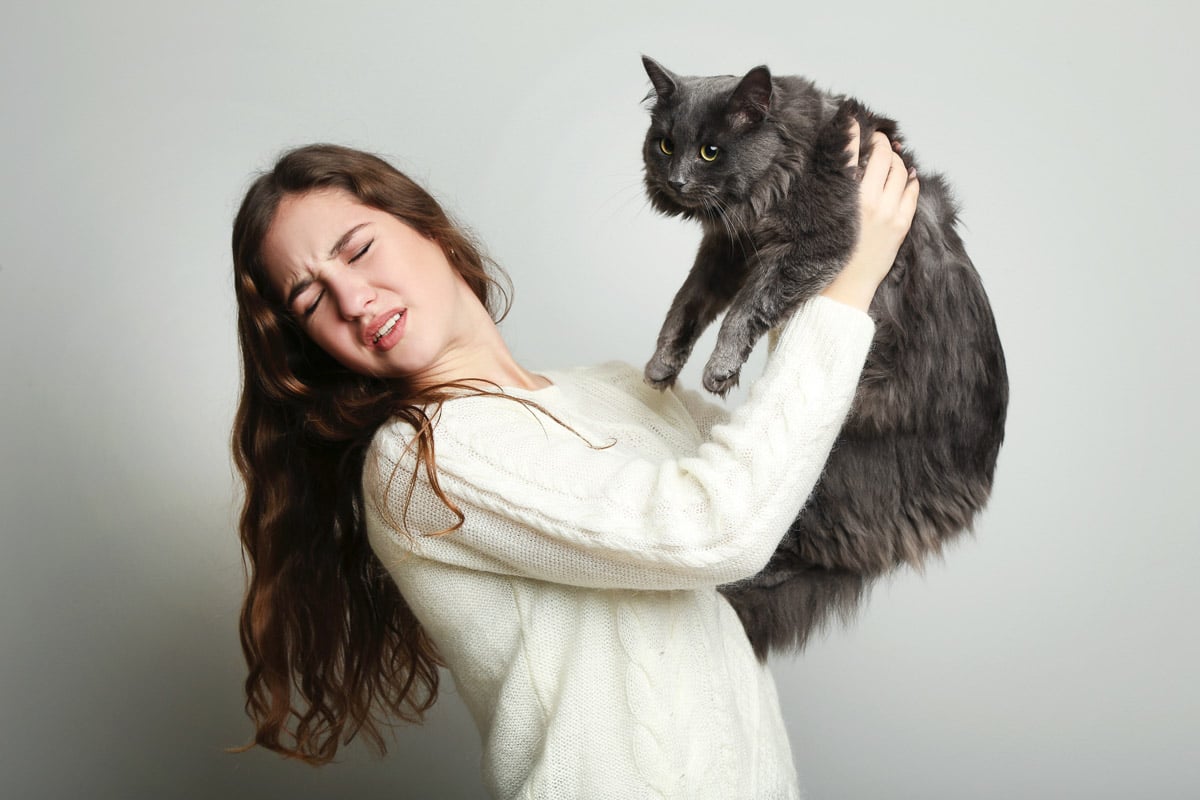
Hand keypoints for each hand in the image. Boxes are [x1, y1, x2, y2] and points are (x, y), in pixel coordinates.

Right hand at [820, 120, 919, 310]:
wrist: (841, 289)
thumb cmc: (825, 253)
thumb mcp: (822, 213)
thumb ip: (833, 186)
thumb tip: (846, 159)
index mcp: (845, 195)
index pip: (853, 148)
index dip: (854, 129)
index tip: (852, 119)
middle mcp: (869, 200)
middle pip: (883, 154)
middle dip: (880, 142)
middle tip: (874, 139)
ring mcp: (889, 212)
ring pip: (900, 169)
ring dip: (895, 158)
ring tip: (888, 157)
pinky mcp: (900, 225)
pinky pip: (911, 191)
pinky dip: (909, 178)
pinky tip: (905, 175)